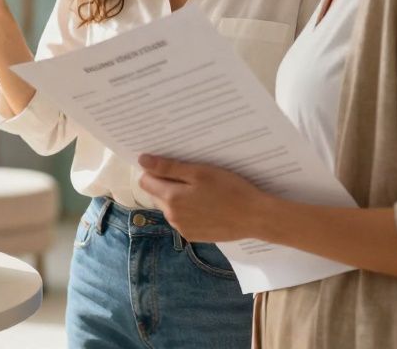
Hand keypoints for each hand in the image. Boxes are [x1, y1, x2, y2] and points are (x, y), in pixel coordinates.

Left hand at [138, 154, 272, 242]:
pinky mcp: (193, 236)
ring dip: (177, 198)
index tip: (169, 165)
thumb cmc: (229, 190)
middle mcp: (172, 216)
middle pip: (157, 194)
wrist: (254, 217)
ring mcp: (182, 228)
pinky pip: (181, 219)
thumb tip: (142, 161)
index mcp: (171, 198)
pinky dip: (188, 211)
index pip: (145, 182)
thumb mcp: (199, 172)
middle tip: (191, 176)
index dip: (154, 171)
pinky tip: (206, 205)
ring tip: (202, 191)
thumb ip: (169, 168)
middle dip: (167, 184)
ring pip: (169, 208)